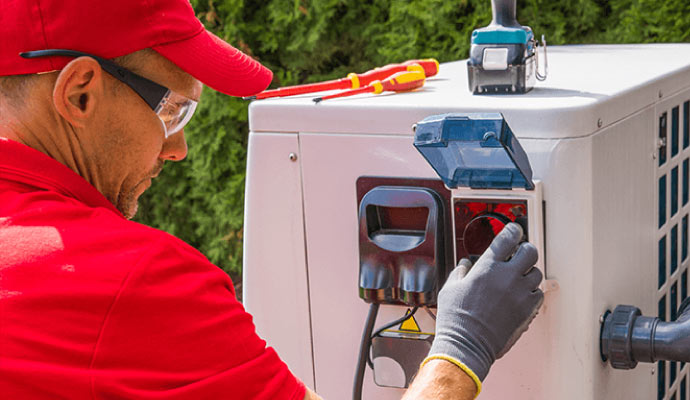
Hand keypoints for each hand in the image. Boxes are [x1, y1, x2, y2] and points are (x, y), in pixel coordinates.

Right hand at [425, 223, 543, 389]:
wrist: (467, 345)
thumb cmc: (456, 318)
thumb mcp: (450, 288)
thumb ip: (460, 271)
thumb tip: (466, 264)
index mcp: (488, 267)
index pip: (508, 237)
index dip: (513, 230)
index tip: (513, 230)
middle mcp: (508, 277)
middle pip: (530, 251)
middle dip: (525, 249)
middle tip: (519, 253)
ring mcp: (520, 294)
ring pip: (537, 273)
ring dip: (528, 272)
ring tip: (518, 278)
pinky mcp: (527, 310)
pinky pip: (538, 294)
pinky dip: (532, 292)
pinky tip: (521, 295)